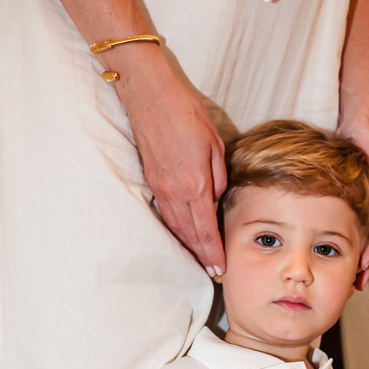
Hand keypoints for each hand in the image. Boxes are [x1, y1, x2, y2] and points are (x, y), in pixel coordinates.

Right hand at [117, 53, 226, 277]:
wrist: (148, 94)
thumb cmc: (185, 113)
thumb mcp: (214, 143)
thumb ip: (218, 176)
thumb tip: (217, 199)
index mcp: (195, 183)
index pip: (207, 229)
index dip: (214, 251)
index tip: (220, 268)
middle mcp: (176, 191)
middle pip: (190, 234)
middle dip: (202, 256)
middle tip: (212, 273)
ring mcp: (161, 187)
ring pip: (176, 227)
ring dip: (188, 247)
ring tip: (198, 262)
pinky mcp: (151, 180)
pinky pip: (166, 214)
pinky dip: (175, 230)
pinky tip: (181, 238)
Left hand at [338, 109, 368, 289]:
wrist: (359, 118)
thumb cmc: (365, 129)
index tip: (365, 265)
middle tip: (358, 283)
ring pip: (368, 234)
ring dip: (363, 256)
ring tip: (354, 277)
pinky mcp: (360, 197)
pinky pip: (358, 224)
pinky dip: (354, 240)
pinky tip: (345, 253)